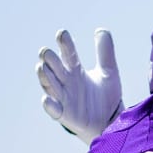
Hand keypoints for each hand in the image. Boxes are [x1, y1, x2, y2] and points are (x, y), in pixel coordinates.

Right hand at [37, 27, 123, 144]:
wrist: (111, 122)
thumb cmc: (106, 97)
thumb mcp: (109, 72)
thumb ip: (105, 52)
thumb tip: (100, 30)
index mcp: (75, 70)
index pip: (67, 53)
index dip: (64, 44)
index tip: (62, 33)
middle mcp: (66, 81)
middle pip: (53, 67)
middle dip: (49, 59)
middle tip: (47, 52)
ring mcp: (63, 97)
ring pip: (49, 84)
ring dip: (44, 76)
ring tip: (41, 67)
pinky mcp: (65, 114)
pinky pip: (53, 109)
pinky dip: (49, 105)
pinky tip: (46, 99)